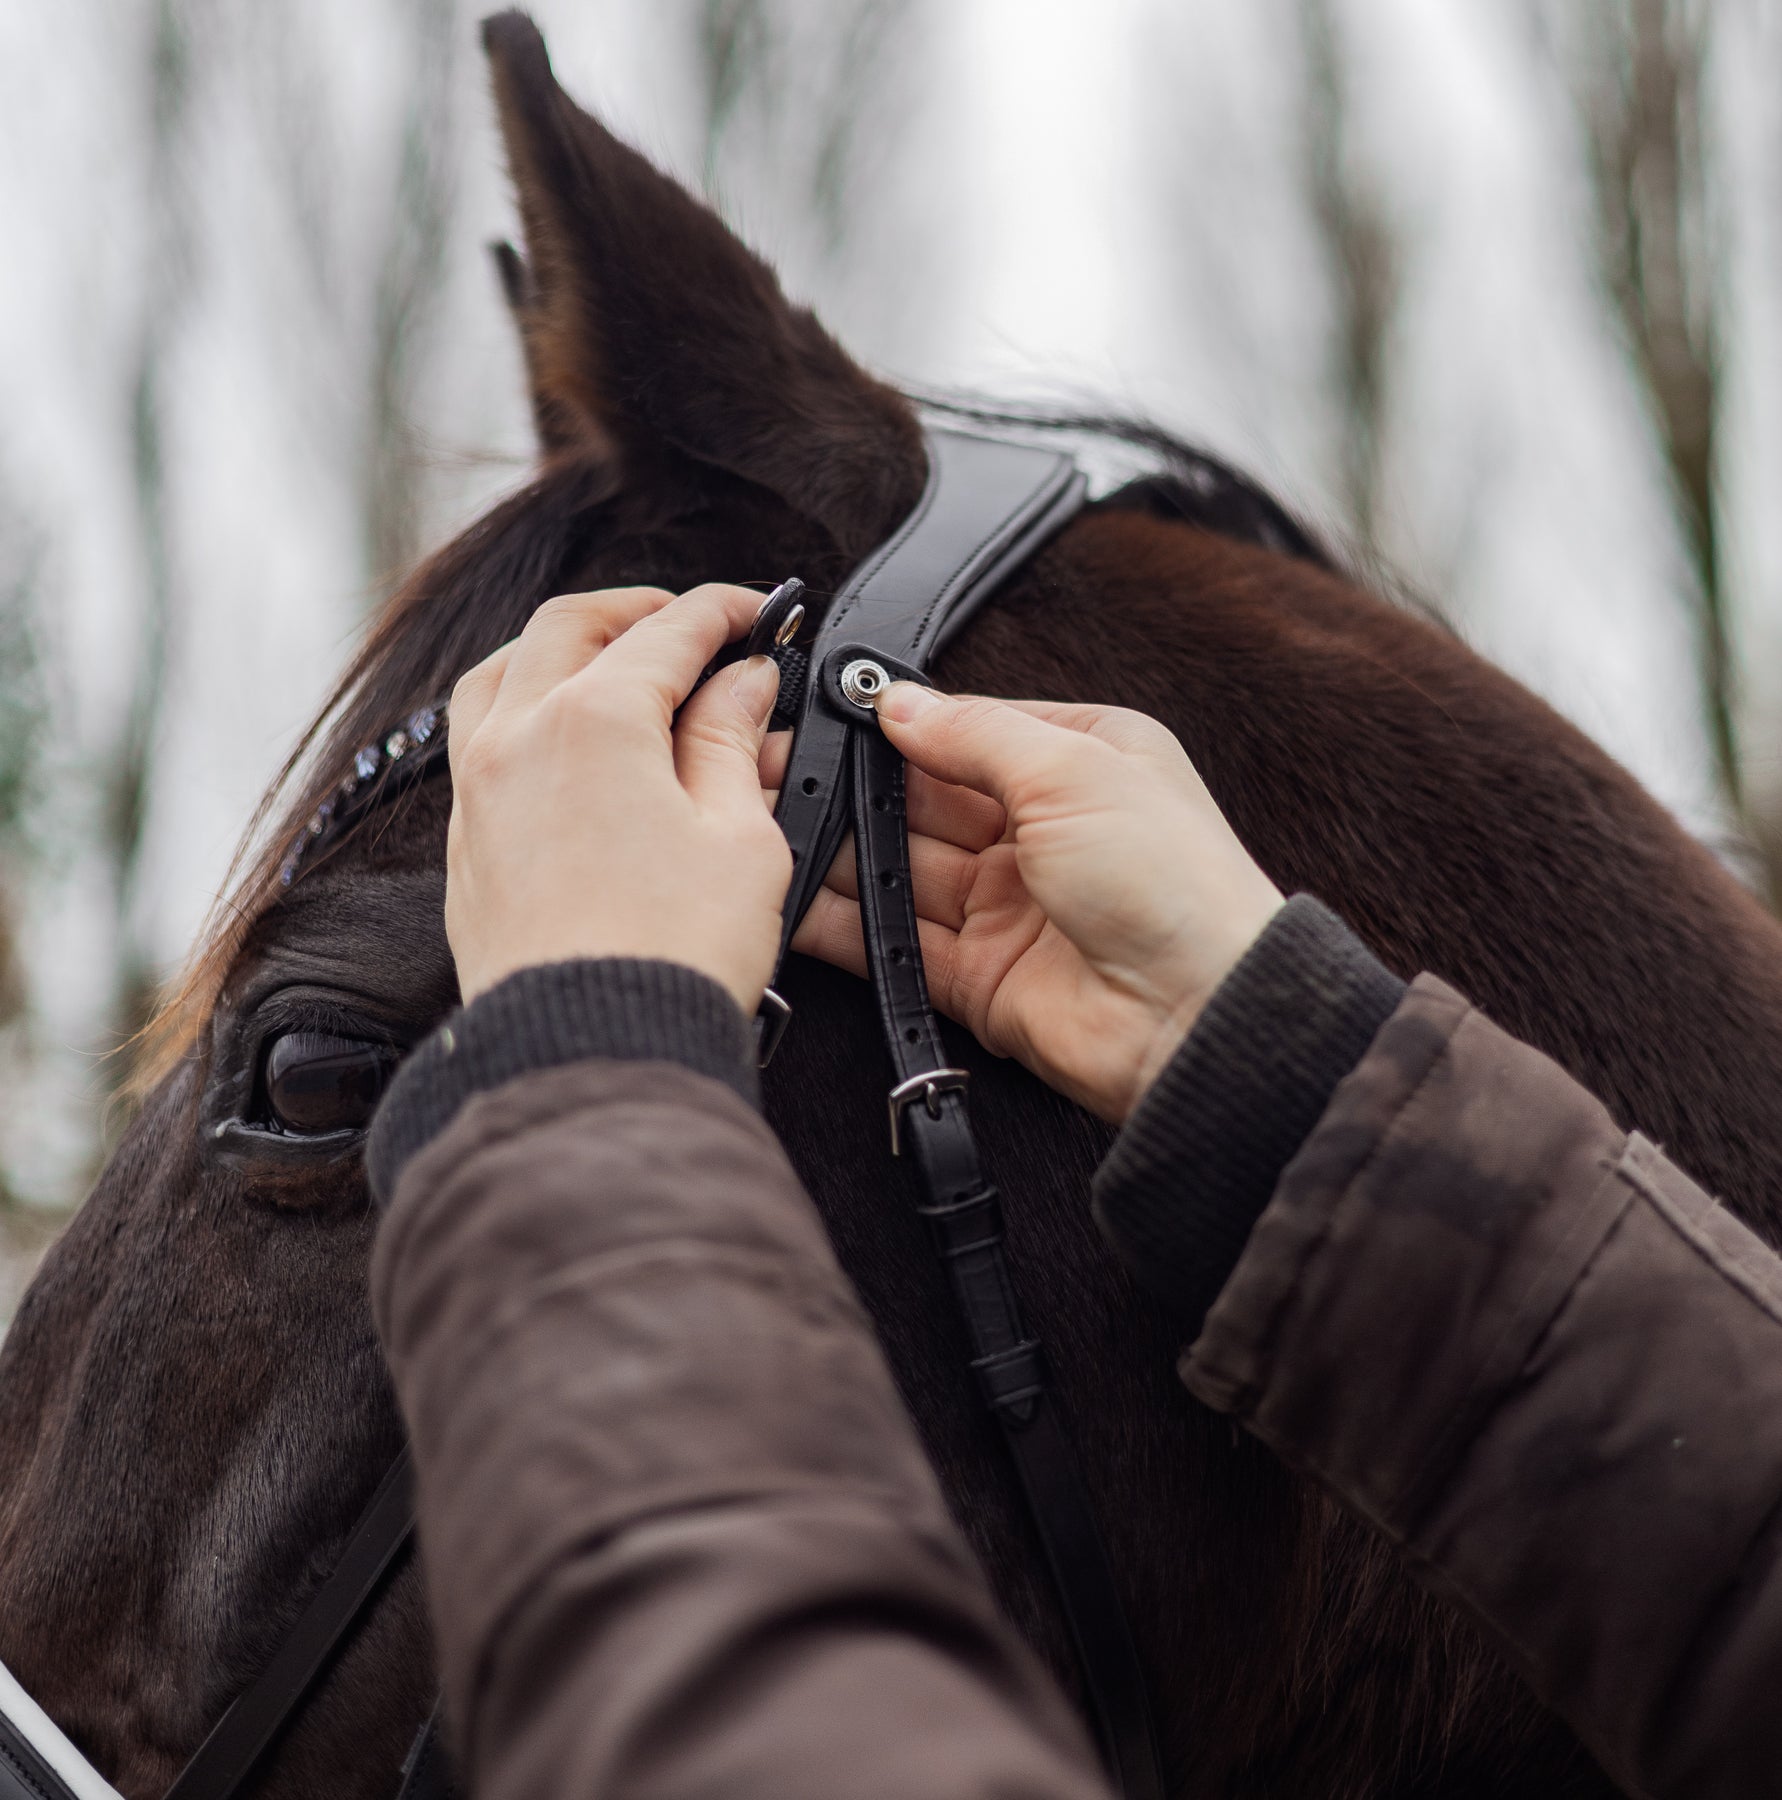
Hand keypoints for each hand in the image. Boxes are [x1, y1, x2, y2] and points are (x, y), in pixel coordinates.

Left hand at [446, 584, 789, 1012]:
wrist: (591, 1049)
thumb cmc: (673, 953)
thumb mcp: (739, 836)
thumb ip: (732, 740)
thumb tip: (742, 683)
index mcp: (593, 720)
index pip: (667, 633)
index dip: (723, 613)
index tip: (760, 614)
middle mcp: (518, 737)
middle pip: (570, 628)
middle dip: (638, 611)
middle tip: (694, 624)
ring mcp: (479, 790)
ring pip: (502, 671)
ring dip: (561, 648)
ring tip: (613, 661)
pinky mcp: (467, 843)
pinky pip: (477, 737)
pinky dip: (521, 706)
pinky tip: (562, 735)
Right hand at [774, 686, 1282, 1122]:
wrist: (1201, 1021)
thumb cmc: (1173, 883)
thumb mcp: (1074, 768)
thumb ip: (976, 732)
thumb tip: (898, 701)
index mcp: (1080, 761)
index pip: (967, 728)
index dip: (894, 723)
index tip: (820, 711)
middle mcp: (1040, 830)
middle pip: (921, 798)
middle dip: (847, 785)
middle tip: (769, 768)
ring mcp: (1006, 904)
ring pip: (898, 868)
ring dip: (833, 850)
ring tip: (764, 826)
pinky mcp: (978, 975)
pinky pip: (894, 942)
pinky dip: (841, 924)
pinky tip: (789, 899)